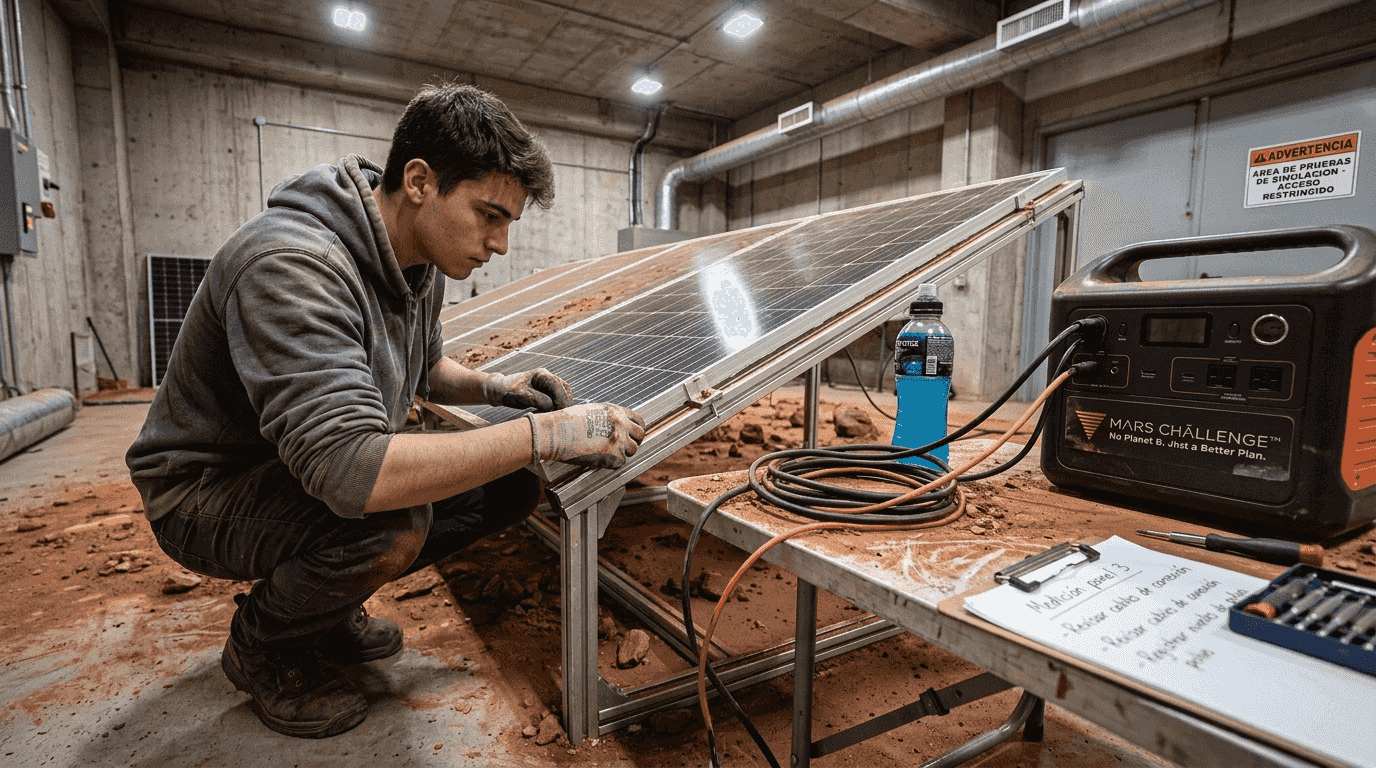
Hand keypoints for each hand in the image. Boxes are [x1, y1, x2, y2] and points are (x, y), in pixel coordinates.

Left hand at [481, 368, 573, 411]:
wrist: (500, 391)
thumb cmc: (507, 391)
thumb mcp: (520, 395)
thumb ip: (536, 399)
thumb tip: (551, 406)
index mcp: (541, 375)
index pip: (557, 385)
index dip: (561, 397)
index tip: (560, 410)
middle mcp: (547, 378)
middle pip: (563, 389)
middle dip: (564, 402)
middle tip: (561, 417)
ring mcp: (547, 385)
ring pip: (563, 394)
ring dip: (562, 405)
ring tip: (558, 416)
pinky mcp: (546, 393)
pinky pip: (557, 400)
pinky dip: (557, 407)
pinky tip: (553, 415)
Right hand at [527, 403, 645, 468]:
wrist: (556, 433)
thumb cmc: (567, 422)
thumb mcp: (592, 411)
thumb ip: (608, 418)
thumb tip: (615, 426)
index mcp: (615, 411)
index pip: (638, 420)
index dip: (636, 429)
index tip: (633, 435)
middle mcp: (621, 424)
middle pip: (640, 435)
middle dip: (633, 441)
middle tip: (623, 446)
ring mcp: (619, 441)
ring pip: (632, 450)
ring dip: (622, 452)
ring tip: (606, 452)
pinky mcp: (613, 456)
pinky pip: (620, 462)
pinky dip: (612, 462)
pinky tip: (599, 458)